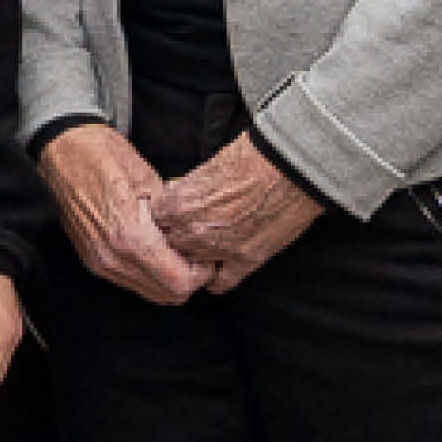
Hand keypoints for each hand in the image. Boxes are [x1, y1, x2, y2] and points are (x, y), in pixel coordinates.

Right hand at [40, 123, 203, 305]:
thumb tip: (197, 237)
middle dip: (187, 279)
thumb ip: (175, 218)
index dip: (201, 274)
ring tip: (174, 251)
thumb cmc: (104, 156)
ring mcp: (99, 262)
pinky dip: (148, 273)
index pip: (179, 283)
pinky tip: (153, 249)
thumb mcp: (151, 180)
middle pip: (167, 296)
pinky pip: (129, 281)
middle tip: (194, 255)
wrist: (62, 151)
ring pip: (149, 293)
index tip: (206, 255)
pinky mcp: (91, 260)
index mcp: (131, 237)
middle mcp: (112, 258)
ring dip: (167, 278)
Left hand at [150, 137, 324, 291]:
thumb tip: (176, 192)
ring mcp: (217, 250)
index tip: (171, 218)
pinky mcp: (245, 261)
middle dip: (176, 240)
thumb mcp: (204, 167)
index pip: (153, 223)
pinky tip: (217, 271)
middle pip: (168, 247)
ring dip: (195, 259)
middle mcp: (191, 232)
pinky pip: (220, 284)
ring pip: (190, 267)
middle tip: (189, 232)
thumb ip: (184, 188)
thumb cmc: (250, 157)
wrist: (288, 166)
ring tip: (205, 248)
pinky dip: (216, 279)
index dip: (163, 220)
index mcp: (176, 205)